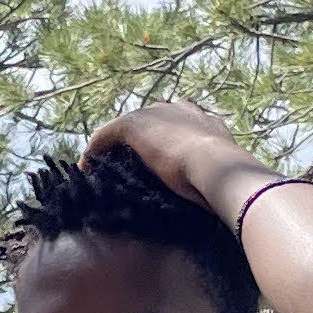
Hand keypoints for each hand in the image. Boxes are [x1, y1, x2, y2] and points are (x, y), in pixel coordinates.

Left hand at [86, 100, 256, 216]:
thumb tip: (215, 203)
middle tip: (126, 168)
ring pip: (126, 129)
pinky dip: (94, 152)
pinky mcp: (134, 123)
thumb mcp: (220, 177)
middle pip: (149, 123)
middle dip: (137, 143)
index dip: (163, 143)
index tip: (156, 164)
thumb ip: (212, 179)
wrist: (219, 166)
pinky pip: (105, 136)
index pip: (177, 125)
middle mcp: (179, 110)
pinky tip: (87, 169)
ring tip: (104, 169)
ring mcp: (156, 113)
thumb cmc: (225, 178)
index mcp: (202, 121)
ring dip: (114, 148)